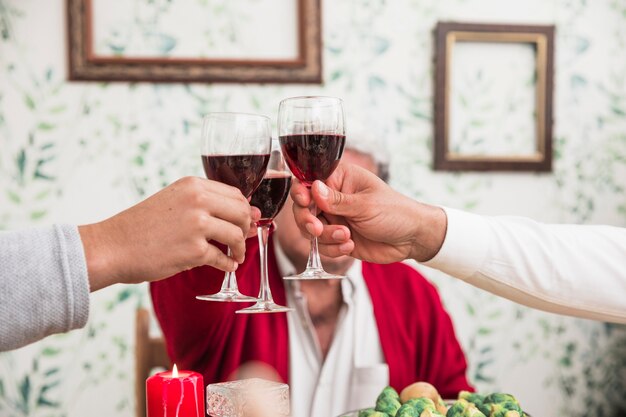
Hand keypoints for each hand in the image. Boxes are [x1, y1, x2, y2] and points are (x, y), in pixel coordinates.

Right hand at [80, 176, 259, 290]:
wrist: (112, 247)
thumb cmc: (142, 227)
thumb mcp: (173, 202)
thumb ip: (206, 205)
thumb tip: (248, 216)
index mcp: (192, 185)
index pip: (235, 194)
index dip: (245, 210)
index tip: (246, 221)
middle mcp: (197, 200)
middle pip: (242, 213)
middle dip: (246, 228)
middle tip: (242, 240)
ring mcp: (197, 225)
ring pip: (237, 235)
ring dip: (240, 249)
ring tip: (235, 256)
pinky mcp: (194, 251)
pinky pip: (223, 258)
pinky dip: (229, 264)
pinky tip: (227, 266)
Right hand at [290, 163, 446, 263]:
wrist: (412, 239)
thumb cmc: (395, 212)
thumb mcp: (366, 205)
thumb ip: (337, 201)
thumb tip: (312, 188)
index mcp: (340, 178)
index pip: (309, 180)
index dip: (301, 192)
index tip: (303, 201)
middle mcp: (333, 197)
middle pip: (303, 207)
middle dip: (307, 220)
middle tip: (317, 229)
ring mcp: (334, 218)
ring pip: (310, 229)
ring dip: (326, 237)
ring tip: (347, 237)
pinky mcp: (337, 238)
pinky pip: (322, 245)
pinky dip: (333, 249)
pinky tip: (351, 246)